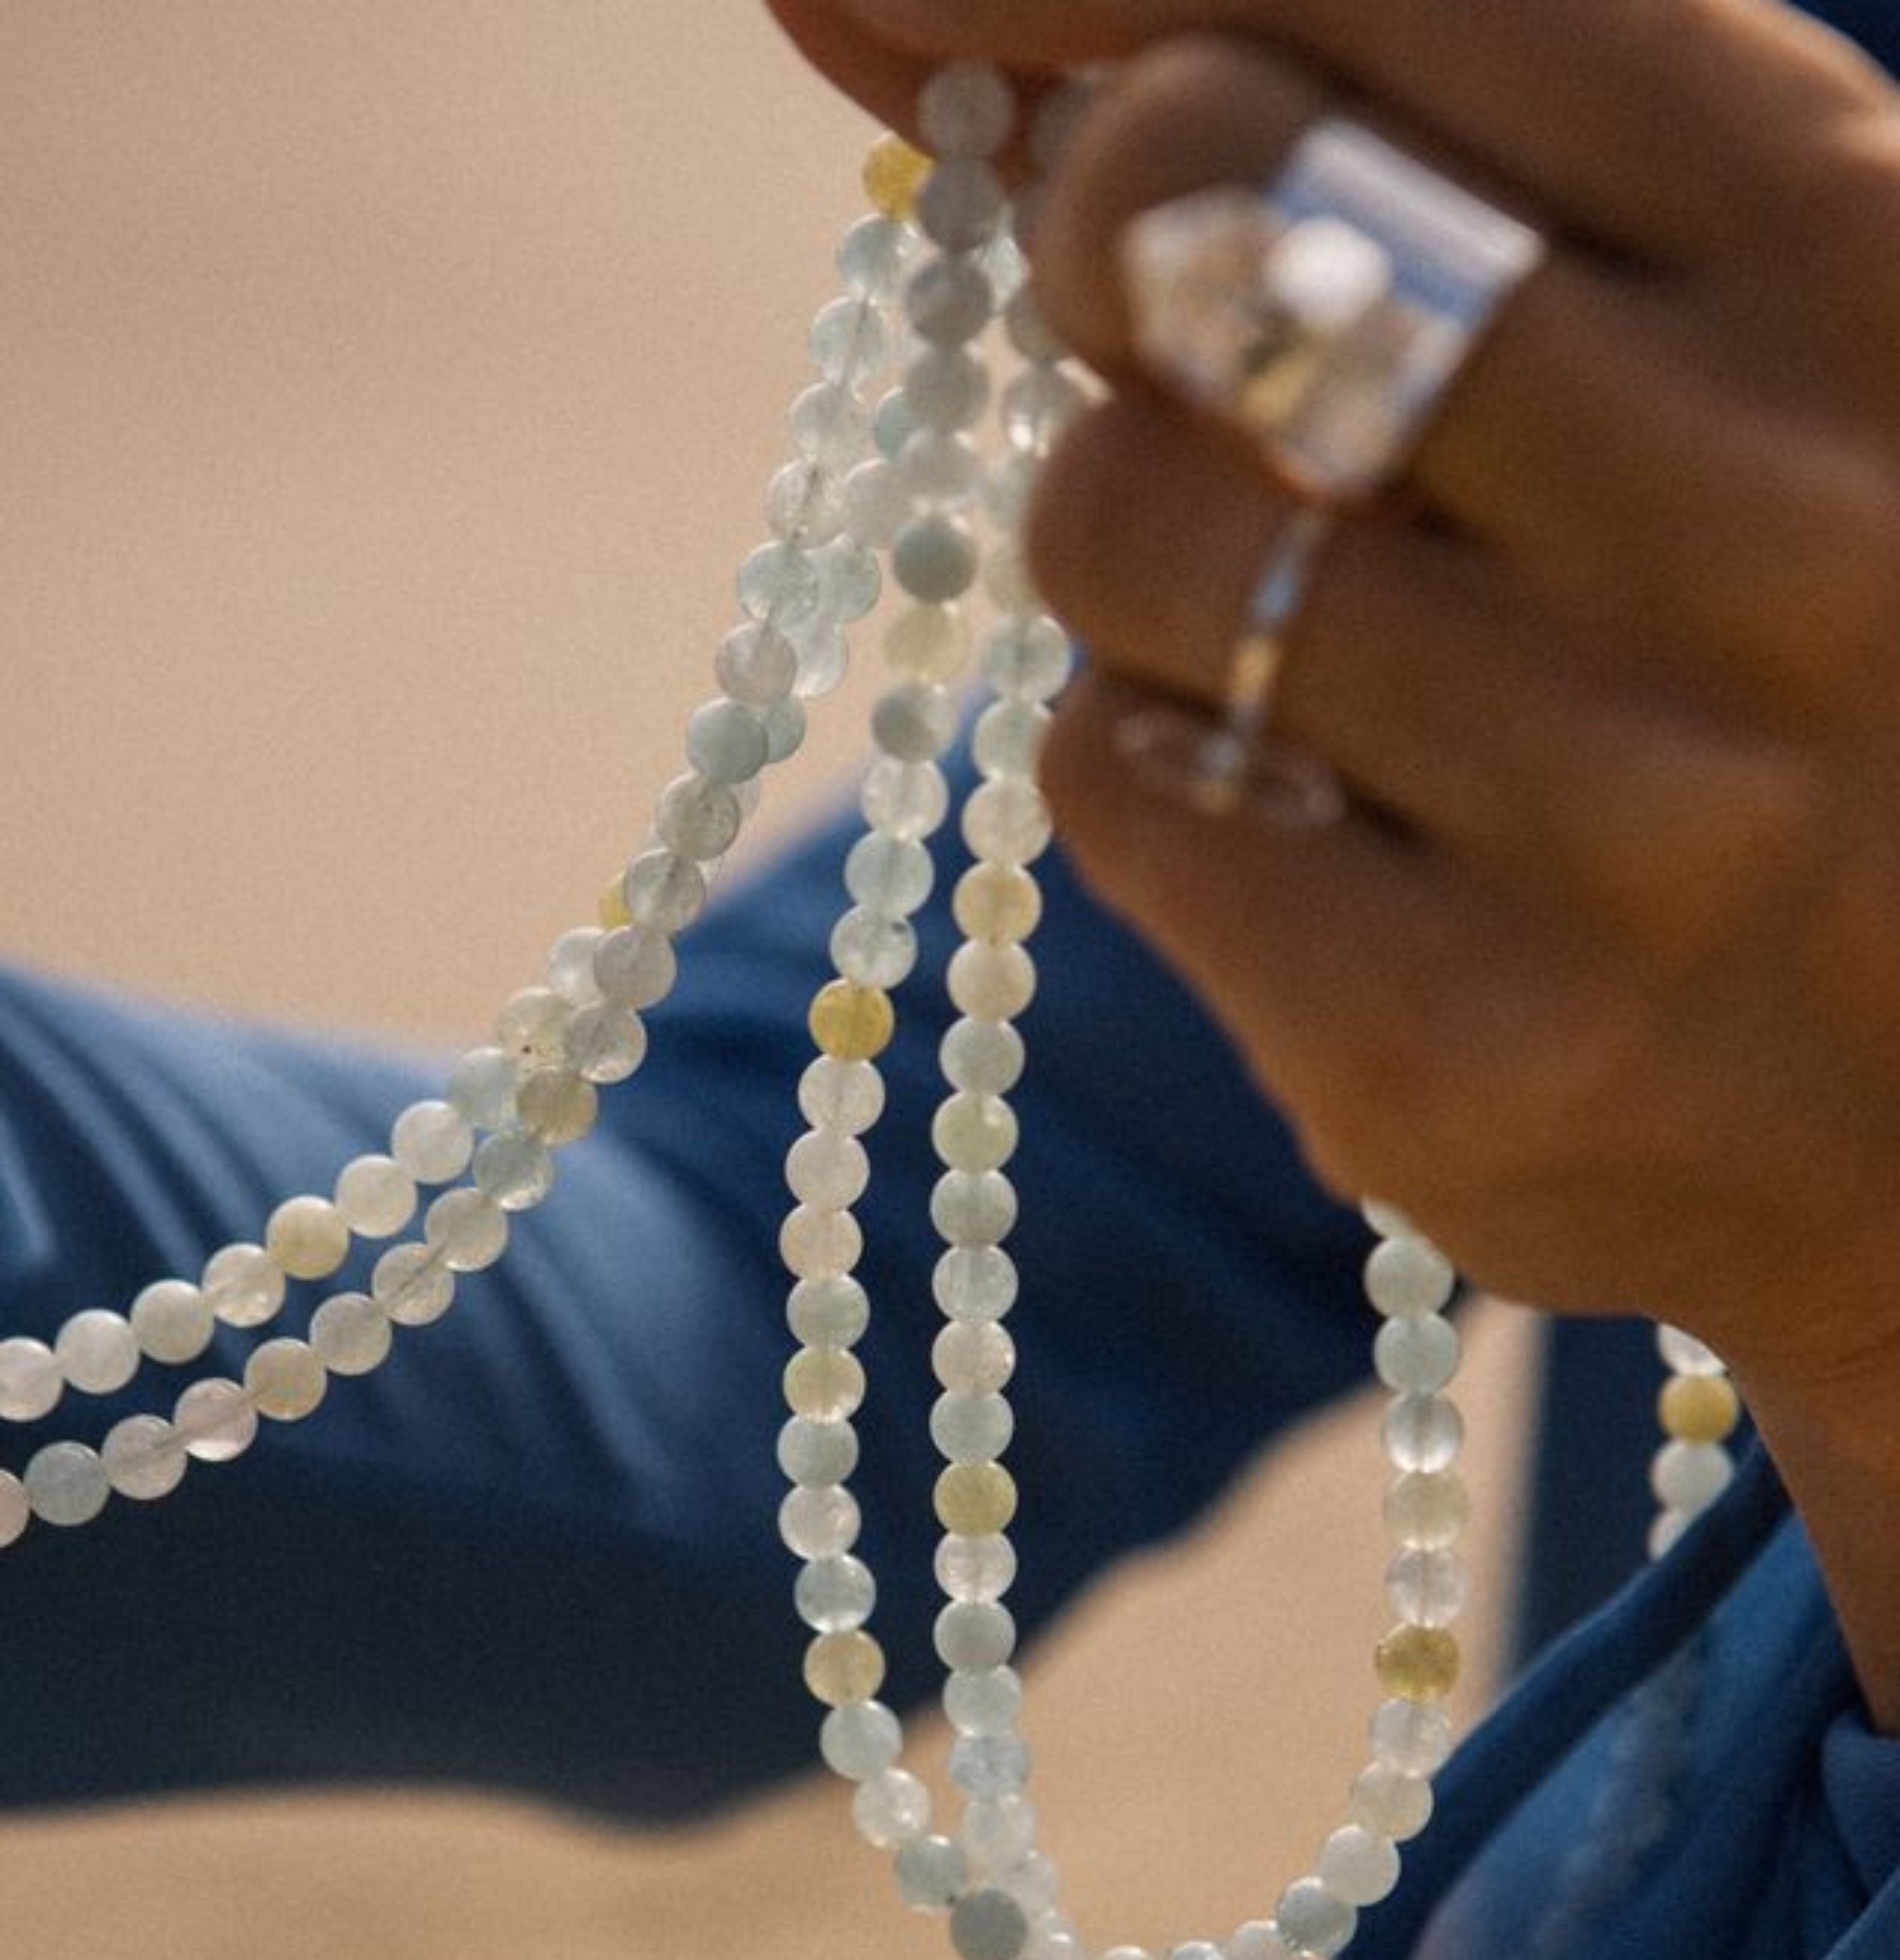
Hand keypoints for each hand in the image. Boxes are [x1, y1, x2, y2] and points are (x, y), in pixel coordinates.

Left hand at [771, 1, 1899, 1715]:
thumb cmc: (1783, 657)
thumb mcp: (1707, 345)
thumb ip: (1426, 144)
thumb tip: (926, 4)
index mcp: (1855, 271)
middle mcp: (1764, 523)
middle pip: (1185, 204)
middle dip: (1107, 249)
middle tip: (1181, 339)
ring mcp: (1619, 813)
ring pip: (1108, 521)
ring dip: (1131, 550)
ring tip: (1301, 633)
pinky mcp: (1453, 1045)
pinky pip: (1100, 787)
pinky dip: (1141, 771)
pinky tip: (1312, 822)